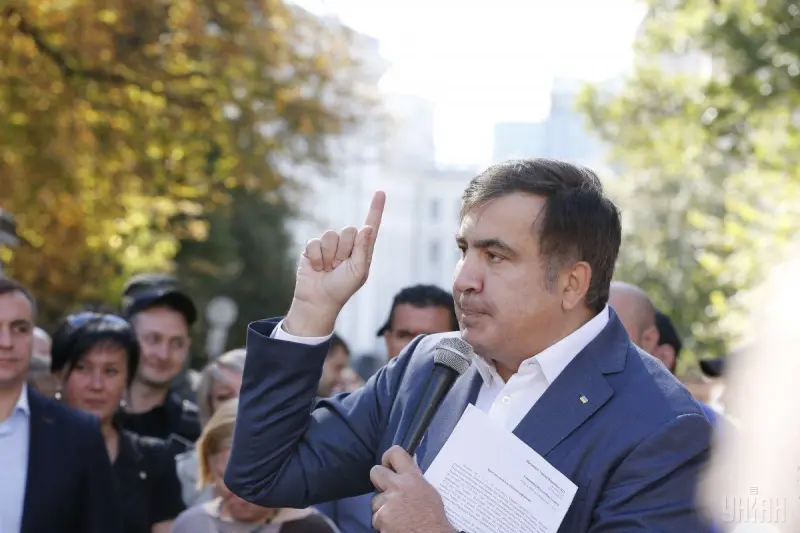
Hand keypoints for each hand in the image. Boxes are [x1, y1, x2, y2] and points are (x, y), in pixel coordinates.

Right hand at [284, 191, 384, 335]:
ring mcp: (329, 246)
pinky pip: (314, 242)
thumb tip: (367, 227)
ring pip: (330, 235)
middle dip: (344, 250)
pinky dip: (315, 257)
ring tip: (328, 268)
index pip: (371, 226)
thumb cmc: (342, 289)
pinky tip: (316, 268)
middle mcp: (347, 245)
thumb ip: (363, 249)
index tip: (381, 192)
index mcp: (362, 250)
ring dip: (329, 255)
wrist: (318, 300)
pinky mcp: (313, 248)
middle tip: (339, 267)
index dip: (375, 209)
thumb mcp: (358, 271)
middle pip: (349, 230)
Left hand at [370, 446, 455, 532]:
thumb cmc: (433, 517)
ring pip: (376, 500)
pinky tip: (395, 524)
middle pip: (376, 472)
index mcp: (412, 477)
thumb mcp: (428, 491)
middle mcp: (398, 486)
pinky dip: (383, 522)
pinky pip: (376, 517)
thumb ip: (414, 479)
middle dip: (378, 480)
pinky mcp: (381, 517)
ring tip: (397, 515)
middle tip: (386, 489)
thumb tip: (405, 471)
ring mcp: (387, 502)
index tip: (388, 464)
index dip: (388, 457)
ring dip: (383, 507)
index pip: (396, 453)